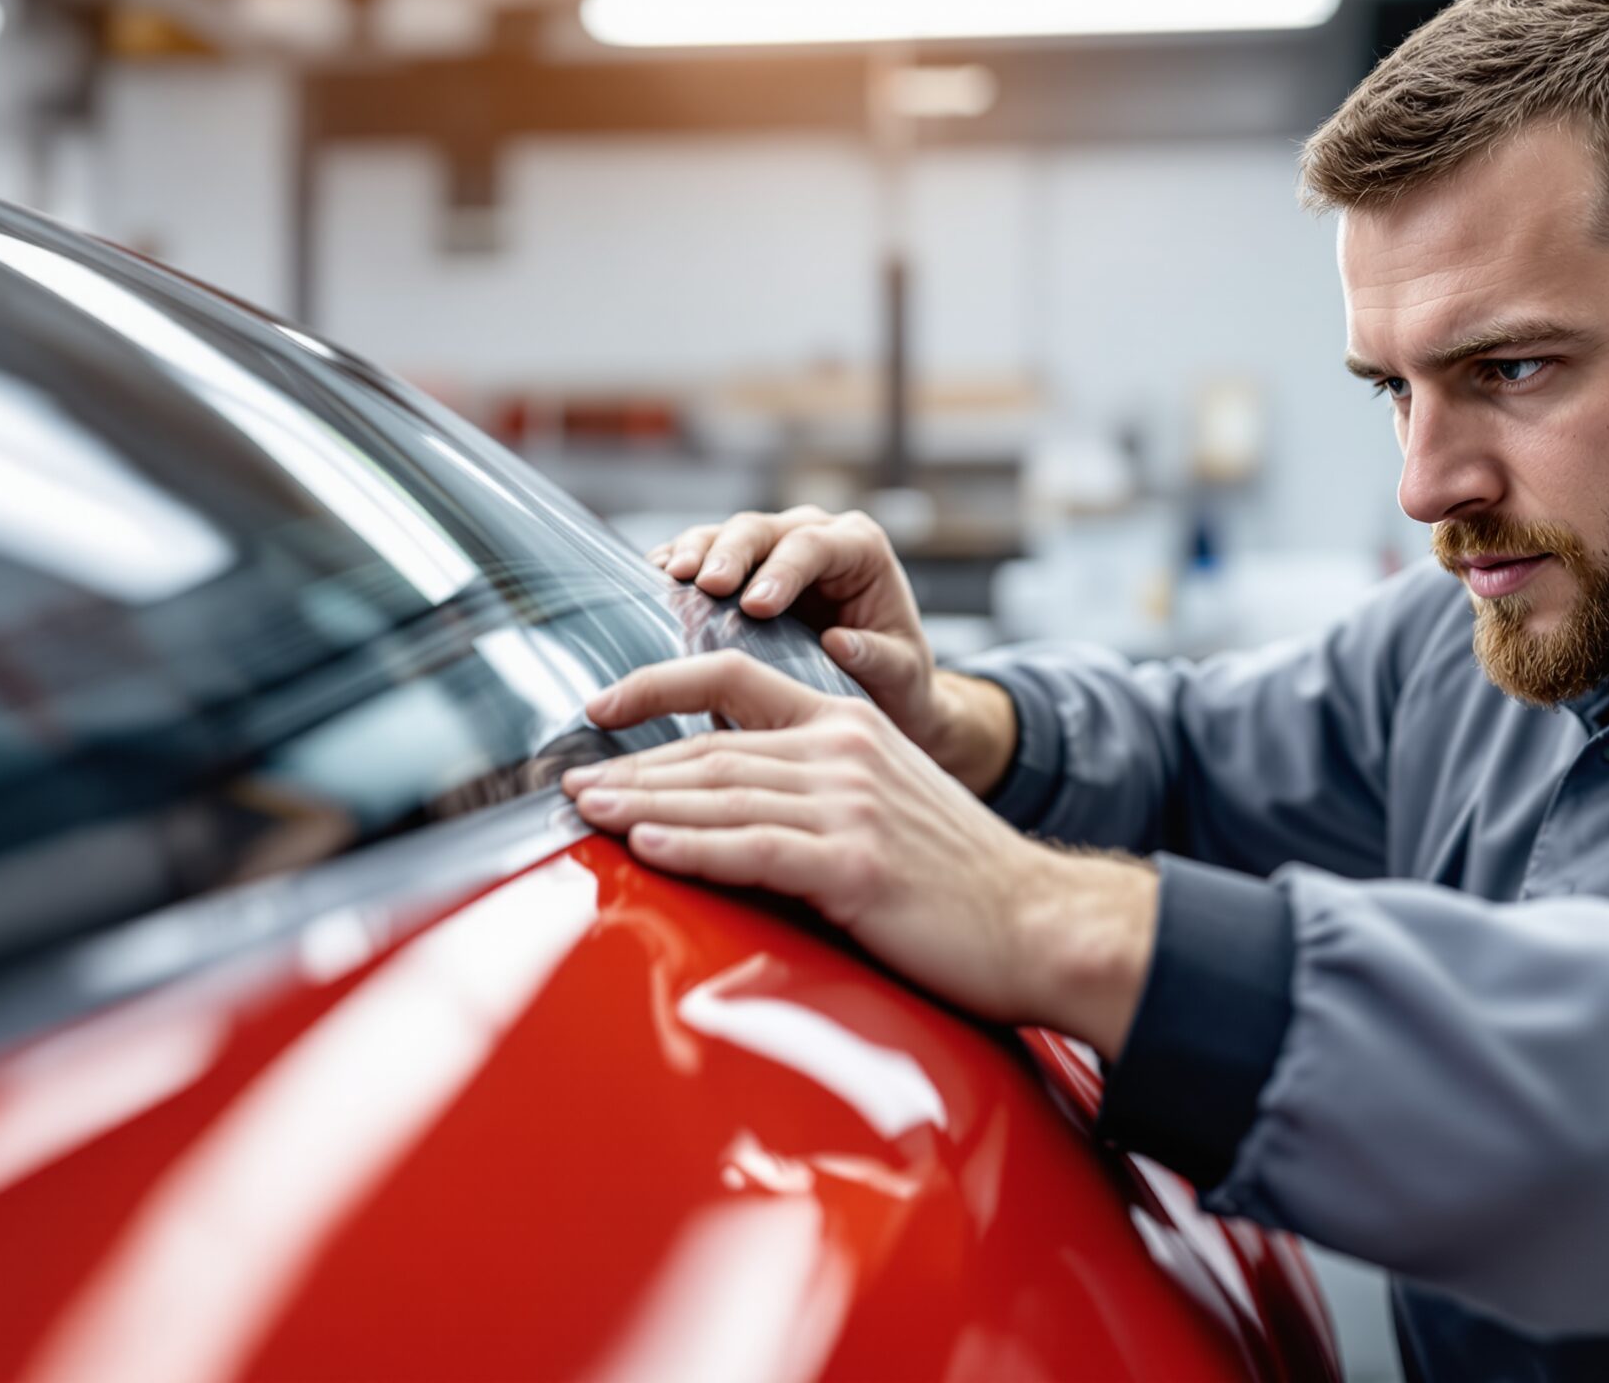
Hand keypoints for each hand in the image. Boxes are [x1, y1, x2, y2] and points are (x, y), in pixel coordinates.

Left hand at [566, 651, 1154, 1056]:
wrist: (1040, 924)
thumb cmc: (959, 883)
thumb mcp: (885, 809)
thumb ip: (814, 793)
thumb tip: (731, 809)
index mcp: (849, 727)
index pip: (733, 684)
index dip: (657, 687)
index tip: (598, 708)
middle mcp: (845, 752)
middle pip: (710, 748)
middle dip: (629, 766)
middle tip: (568, 783)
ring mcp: (851, 806)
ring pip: (720, 793)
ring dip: (640, 803)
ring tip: (583, 811)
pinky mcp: (856, 865)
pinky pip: (754, 849)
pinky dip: (692, 846)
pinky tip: (644, 845)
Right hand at [647, 506, 1012, 794]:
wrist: (879, 687)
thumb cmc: (896, 677)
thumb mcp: (901, 673)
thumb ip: (877, 657)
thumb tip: (839, 644)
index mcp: (860, 547)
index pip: (815, 546)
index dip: (783, 571)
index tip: (756, 606)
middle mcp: (814, 534)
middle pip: (762, 530)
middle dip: (730, 554)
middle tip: (704, 584)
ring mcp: (772, 547)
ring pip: (724, 534)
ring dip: (694, 554)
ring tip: (670, 577)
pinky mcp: (739, 569)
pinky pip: (701, 556)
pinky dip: (676, 566)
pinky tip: (654, 580)